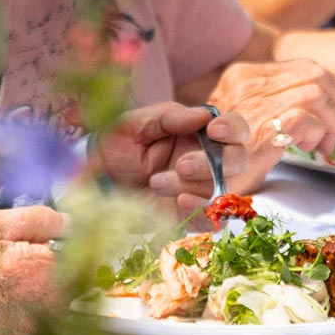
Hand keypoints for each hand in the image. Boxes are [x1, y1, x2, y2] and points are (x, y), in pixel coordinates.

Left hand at [91, 102, 257, 208]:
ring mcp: (202, 189)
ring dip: (194, 187)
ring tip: (156, 183)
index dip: (233, 129)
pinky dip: (200, 211)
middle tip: (182, 166)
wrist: (96, 181)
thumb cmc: (118, 145)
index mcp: (201, 133)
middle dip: (213, 164)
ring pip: (222, 190)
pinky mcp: (191, 215)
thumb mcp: (137, 124)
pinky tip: (179, 202)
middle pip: (238, 161)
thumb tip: (205, 115)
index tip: (214, 130)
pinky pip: (211, 219)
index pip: (235, 129)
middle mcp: (209, 161)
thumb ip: (170, 117)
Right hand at [209, 59, 334, 163]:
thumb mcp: (248, 119)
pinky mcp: (263, 126)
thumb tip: (332, 105)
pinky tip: (311, 147)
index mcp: (244, 75)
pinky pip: (308, 117)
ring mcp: (254, 102)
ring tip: (328, 142)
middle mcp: (247, 82)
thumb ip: (277, 103)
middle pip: (315, 75)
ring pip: (317, 93)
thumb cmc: (223, 154)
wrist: (194, 179)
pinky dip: (319, 132)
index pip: (303, 67)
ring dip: (333, 120)